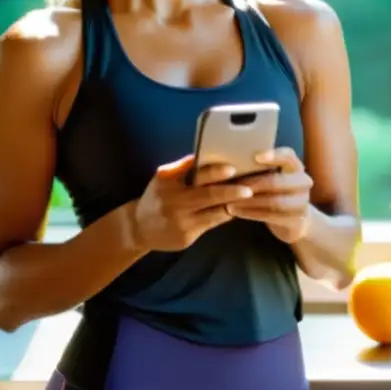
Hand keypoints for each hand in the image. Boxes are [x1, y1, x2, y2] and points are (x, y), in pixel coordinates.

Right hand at [132, 155, 253, 251]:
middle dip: (231, 191)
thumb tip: (205, 152)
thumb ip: (182, 168)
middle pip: (208, 195)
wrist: (139, 228)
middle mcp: (174, 202)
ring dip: (234, 205)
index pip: (194, 174)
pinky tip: (237, 210)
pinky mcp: (187, 237)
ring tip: (251, 198)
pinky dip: (226, 216)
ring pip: (214, 212)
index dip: (214, 172)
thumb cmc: (158, 197)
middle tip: (250, 188)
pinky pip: (212, 224)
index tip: (231, 168)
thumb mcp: (163, 178)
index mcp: (169, 182)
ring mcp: (181, 221)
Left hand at [227, 148, 312, 243]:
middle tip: (231, 187)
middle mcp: (303, 182)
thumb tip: (229, 159)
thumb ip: (259, 167)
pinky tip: (236, 211)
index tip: (256, 156)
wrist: (295, 219)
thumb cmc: (275, 192)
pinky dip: (251, 213)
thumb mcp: (272, 176)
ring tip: (229, 202)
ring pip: (274, 201)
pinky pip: (271, 216)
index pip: (288, 156)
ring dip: (249, 202)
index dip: (274, 155)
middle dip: (252, 184)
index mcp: (295, 167)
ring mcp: (302, 202)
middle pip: (277, 181)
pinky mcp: (296, 220)